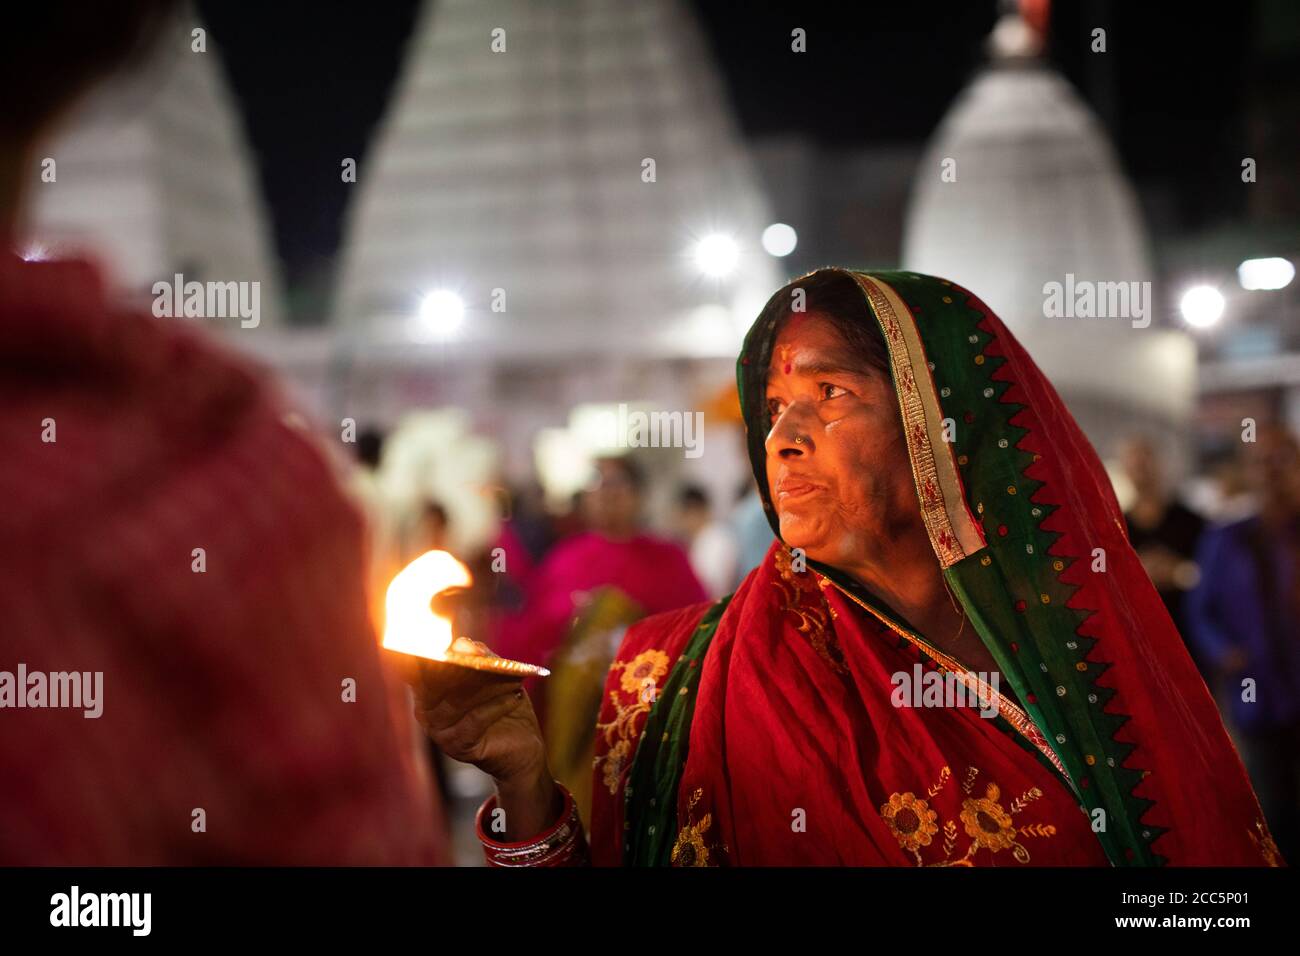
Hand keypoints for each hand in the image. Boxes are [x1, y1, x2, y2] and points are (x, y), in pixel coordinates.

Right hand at [400, 641, 559, 838]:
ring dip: (487, 687)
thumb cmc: (504, 705)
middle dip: (464, 668)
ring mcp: (439, 732)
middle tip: (486, 659)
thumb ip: (479, 657)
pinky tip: (514, 697)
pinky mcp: (457, 747)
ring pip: (458, 702)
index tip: (454, 647)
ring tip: (511, 678)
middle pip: (438, 684)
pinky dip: (496, 706)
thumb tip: (464, 645)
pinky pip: (475, 720)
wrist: (522, 746)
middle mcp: (426, 712)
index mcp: (428, 691)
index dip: (430, 656)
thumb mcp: (494, 676)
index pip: (419, 670)